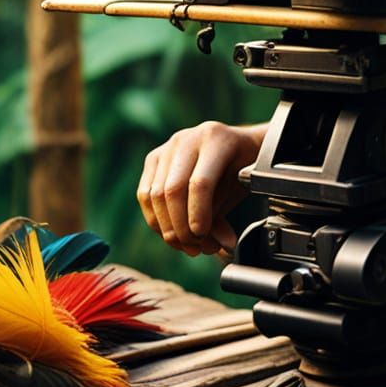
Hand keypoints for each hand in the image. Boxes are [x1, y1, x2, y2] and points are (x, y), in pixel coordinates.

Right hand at [137, 121, 265, 256]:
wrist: (234, 146)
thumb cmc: (240, 166)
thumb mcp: (238, 188)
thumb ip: (223, 215)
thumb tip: (220, 246)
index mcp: (216, 139)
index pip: (200, 182)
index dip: (198, 214)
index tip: (202, 237)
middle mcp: (188, 139)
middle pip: (173, 190)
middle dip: (181, 227)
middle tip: (196, 247)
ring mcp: (168, 147)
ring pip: (155, 196)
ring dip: (168, 229)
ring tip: (188, 246)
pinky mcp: (153, 158)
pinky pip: (145, 195)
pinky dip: (156, 220)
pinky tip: (173, 233)